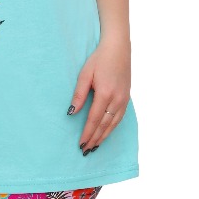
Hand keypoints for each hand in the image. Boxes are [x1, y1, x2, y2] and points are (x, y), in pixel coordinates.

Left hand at [68, 40, 131, 154]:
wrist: (118, 48)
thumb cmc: (99, 59)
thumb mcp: (85, 74)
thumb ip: (79, 94)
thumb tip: (72, 112)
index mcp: (105, 93)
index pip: (94, 119)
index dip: (87, 133)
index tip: (80, 144)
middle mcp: (117, 99)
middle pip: (104, 125)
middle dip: (95, 139)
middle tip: (86, 150)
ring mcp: (124, 99)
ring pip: (113, 124)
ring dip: (104, 136)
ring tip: (95, 146)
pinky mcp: (127, 98)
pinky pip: (119, 118)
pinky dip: (112, 128)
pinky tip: (106, 133)